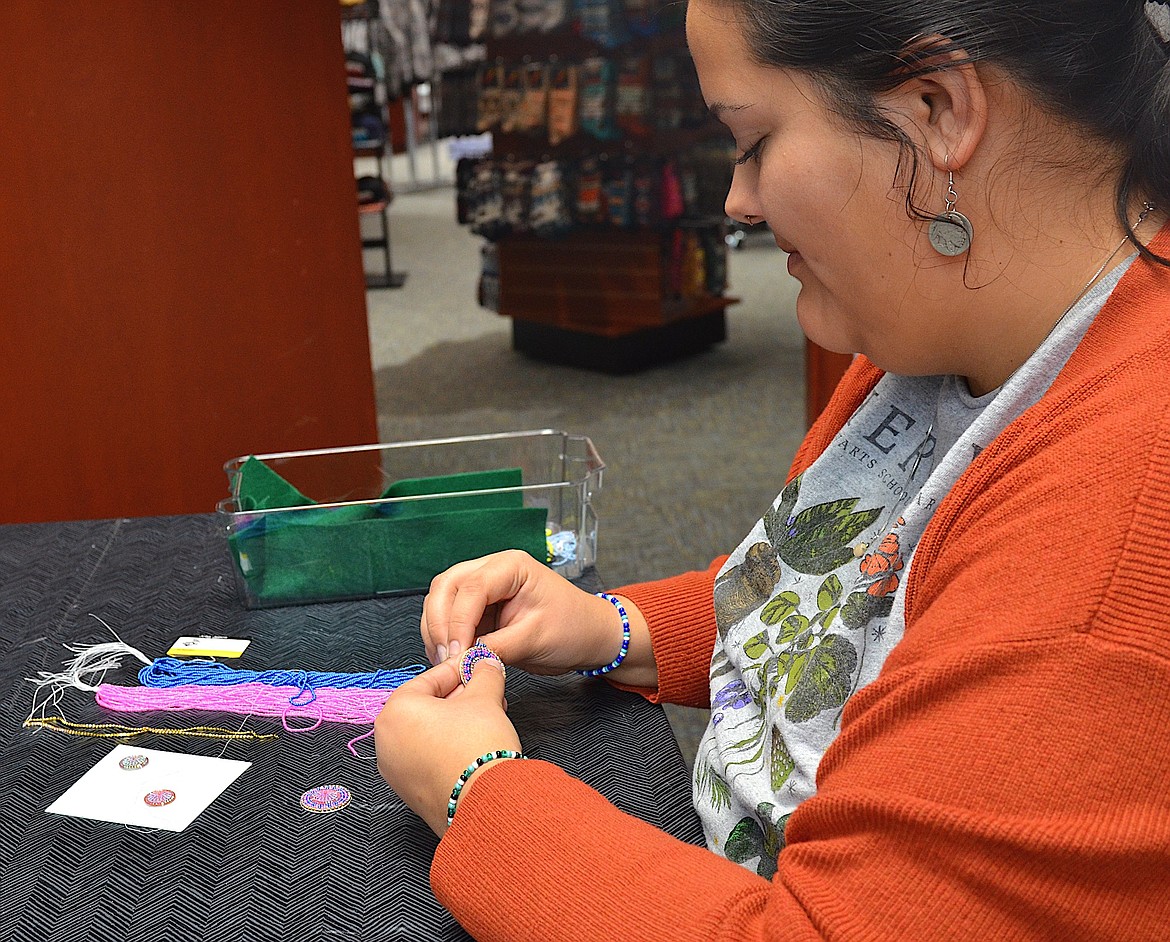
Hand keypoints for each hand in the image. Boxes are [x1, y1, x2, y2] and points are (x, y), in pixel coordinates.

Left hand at [375, 653, 519, 835]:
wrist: (484, 802)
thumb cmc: (476, 748)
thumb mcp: (485, 697)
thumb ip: (484, 674)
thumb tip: (486, 665)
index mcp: (395, 710)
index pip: (431, 679)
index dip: (460, 669)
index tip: (477, 665)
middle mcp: (386, 740)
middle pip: (426, 706)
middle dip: (459, 696)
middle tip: (485, 691)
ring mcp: (394, 769)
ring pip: (426, 732)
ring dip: (455, 721)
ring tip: (485, 716)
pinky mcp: (408, 791)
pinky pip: (426, 756)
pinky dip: (447, 745)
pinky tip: (473, 743)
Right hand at [420, 550, 656, 684]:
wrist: (589, 636)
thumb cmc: (573, 629)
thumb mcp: (536, 639)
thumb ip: (497, 647)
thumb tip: (463, 659)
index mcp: (511, 566)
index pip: (471, 588)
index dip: (457, 622)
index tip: (456, 654)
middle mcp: (492, 569)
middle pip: (446, 587)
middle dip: (439, 624)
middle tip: (445, 659)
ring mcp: (484, 587)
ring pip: (441, 600)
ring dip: (437, 631)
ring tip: (446, 663)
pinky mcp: (480, 608)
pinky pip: (450, 618)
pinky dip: (444, 637)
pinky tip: (450, 659)